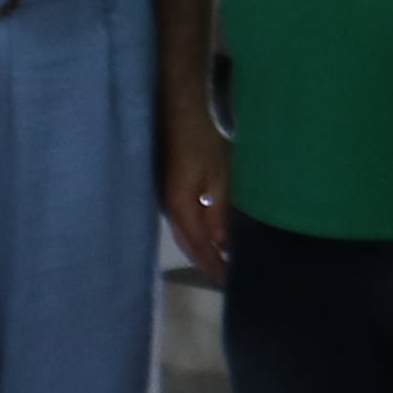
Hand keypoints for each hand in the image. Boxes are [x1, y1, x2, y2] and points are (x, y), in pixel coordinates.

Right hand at [158, 115, 230, 280]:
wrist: (177, 112)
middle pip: (187, 243)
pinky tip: (208, 232)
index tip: (229, 280)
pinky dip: (195, 232)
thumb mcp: (218, 177)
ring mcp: (163, 198)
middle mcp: (167, 208)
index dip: (212, 265)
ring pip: (183, 232)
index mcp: (180, 208)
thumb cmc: (201, 142)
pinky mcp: (166, 188)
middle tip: (224, 275)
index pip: (197, 247)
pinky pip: (181, 219)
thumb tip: (221, 244)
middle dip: (205, 261)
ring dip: (200, 247)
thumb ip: (218, 212)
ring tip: (219, 257)